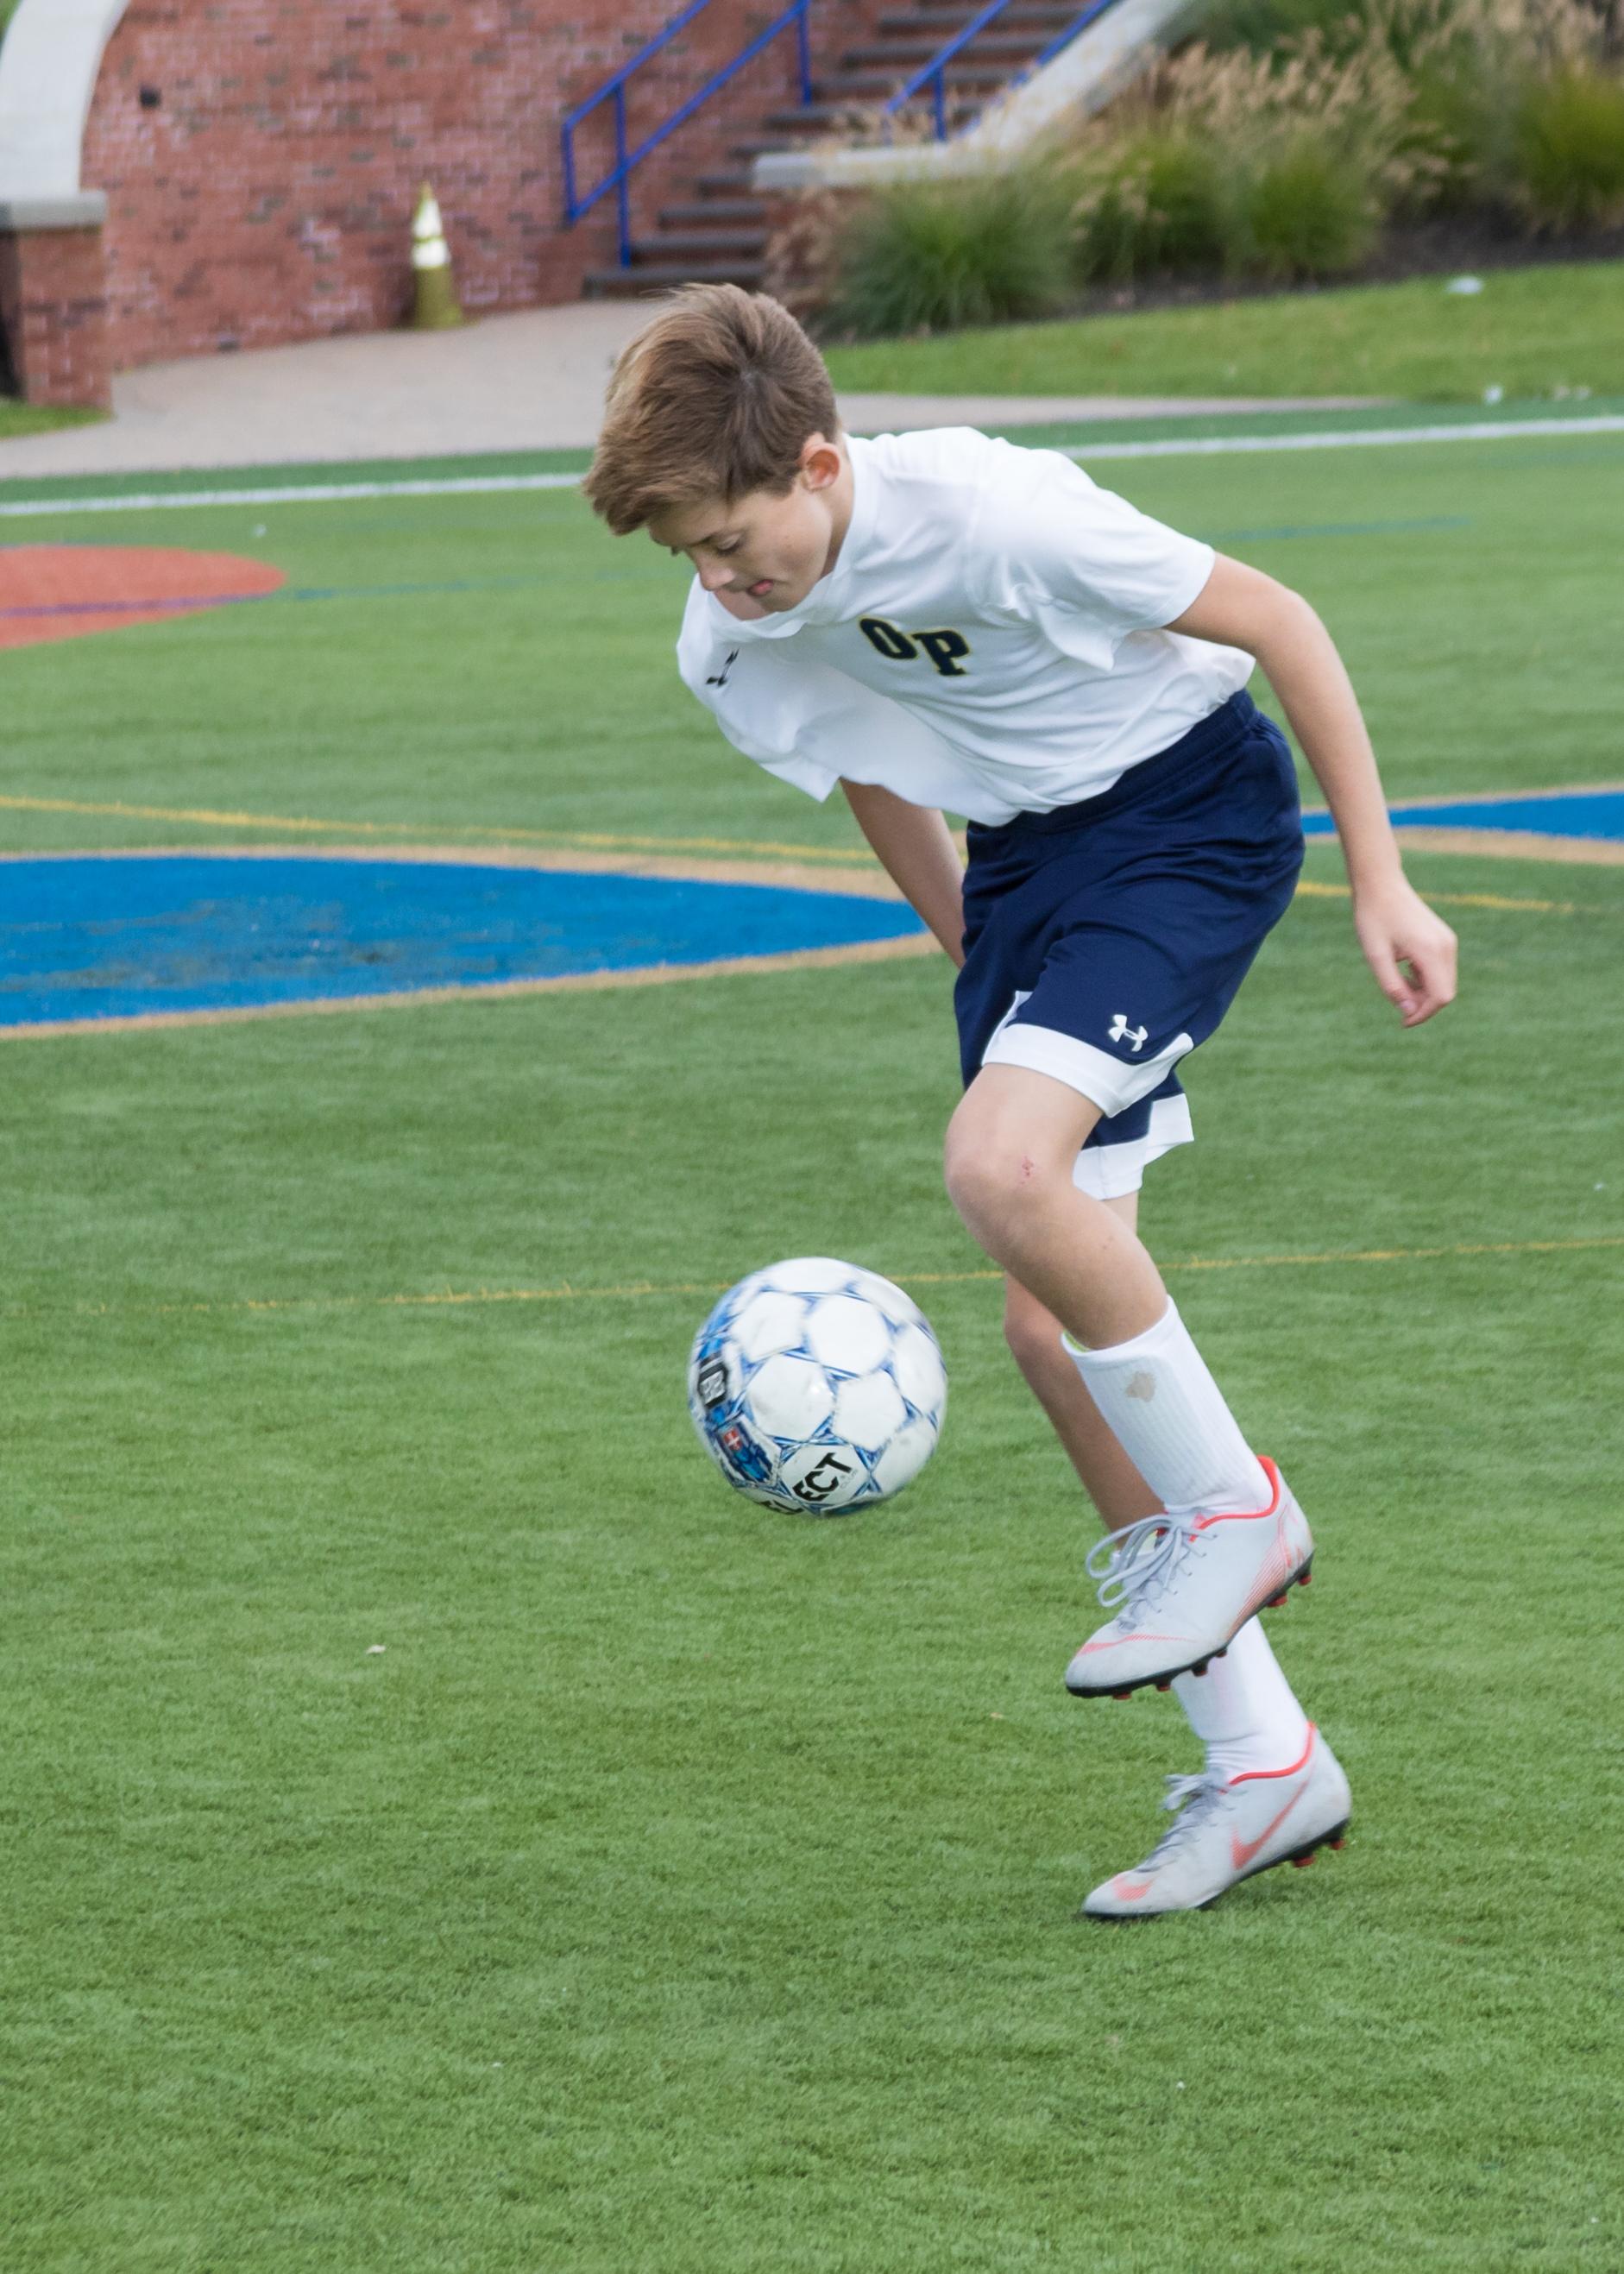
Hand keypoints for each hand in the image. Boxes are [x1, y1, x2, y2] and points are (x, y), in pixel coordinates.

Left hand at [1352, 876, 1457, 1026]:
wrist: (1381, 885)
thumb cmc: (1373, 918)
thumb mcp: (1376, 955)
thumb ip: (1391, 985)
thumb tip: (1407, 1011)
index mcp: (1430, 950)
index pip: (1440, 996)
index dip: (1423, 1014)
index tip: (1403, 1021)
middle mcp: (1445, 946)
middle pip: (1445, 991)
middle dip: (1423, 1004)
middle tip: (1396, 1000)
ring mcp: (1447, 941)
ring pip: (1444, 981)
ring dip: (1423, 991)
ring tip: (1397, 981)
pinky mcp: (1444, 938)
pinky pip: (1441, 969)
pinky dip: (1425, 978)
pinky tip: (1404, 969)